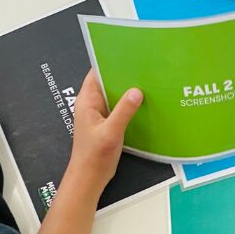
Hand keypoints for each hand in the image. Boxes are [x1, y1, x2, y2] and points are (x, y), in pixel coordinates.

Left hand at [67, 73, 142, 196]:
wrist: (90, 178)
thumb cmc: (94, 156)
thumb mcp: (110, 132)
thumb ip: (123, 111)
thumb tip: (136, 91)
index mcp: (87, 101)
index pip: (96, 73)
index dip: (109, 62)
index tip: (127, 55)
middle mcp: (92, 104)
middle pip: (108, 82)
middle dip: (123, 76)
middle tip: (143, 68)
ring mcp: (100, 113)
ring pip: (115, 95)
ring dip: (128, 91)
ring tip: (147, 83)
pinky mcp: (108, 123)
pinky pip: (119, 107)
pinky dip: (129, 105)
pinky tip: (143, 103)